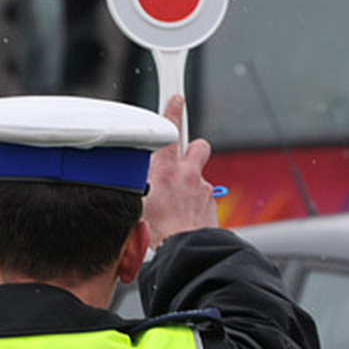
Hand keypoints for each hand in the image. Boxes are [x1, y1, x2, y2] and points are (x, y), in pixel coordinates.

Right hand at [143, 95, 219, 247]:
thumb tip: (137, 177)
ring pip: (200, 175)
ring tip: (180, 199)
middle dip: (192, 149)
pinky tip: (185, 216)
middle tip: (182, 160)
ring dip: (192, 181)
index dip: (173, 112)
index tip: (177, 99)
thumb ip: (140, 182)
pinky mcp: (211, 203)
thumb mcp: (137, 200)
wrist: (184, 249)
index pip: (170, 131)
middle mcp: (188, 175)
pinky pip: (204, 196)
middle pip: (198, 145)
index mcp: (166, 170)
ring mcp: (202, 188)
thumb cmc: (158, 231)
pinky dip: (196, 202)